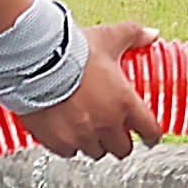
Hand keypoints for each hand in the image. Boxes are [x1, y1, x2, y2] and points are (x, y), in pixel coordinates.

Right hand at [24, 22, 162, 158]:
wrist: (34, 62)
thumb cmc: (72, 52)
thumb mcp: (109, 38)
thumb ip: (133, 35)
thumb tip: (152, 34)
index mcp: (124, 103)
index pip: (149, 131)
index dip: (152, 135)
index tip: (150, 137)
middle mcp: (105, 125)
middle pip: (122, 148)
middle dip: (120, 141)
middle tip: (115, 133)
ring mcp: (81, 136)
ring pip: (95, 152)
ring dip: (95, 143)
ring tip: (89, 130)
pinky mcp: (57, 142)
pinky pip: (68, 152)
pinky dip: (70, 145)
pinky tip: (67, 133)